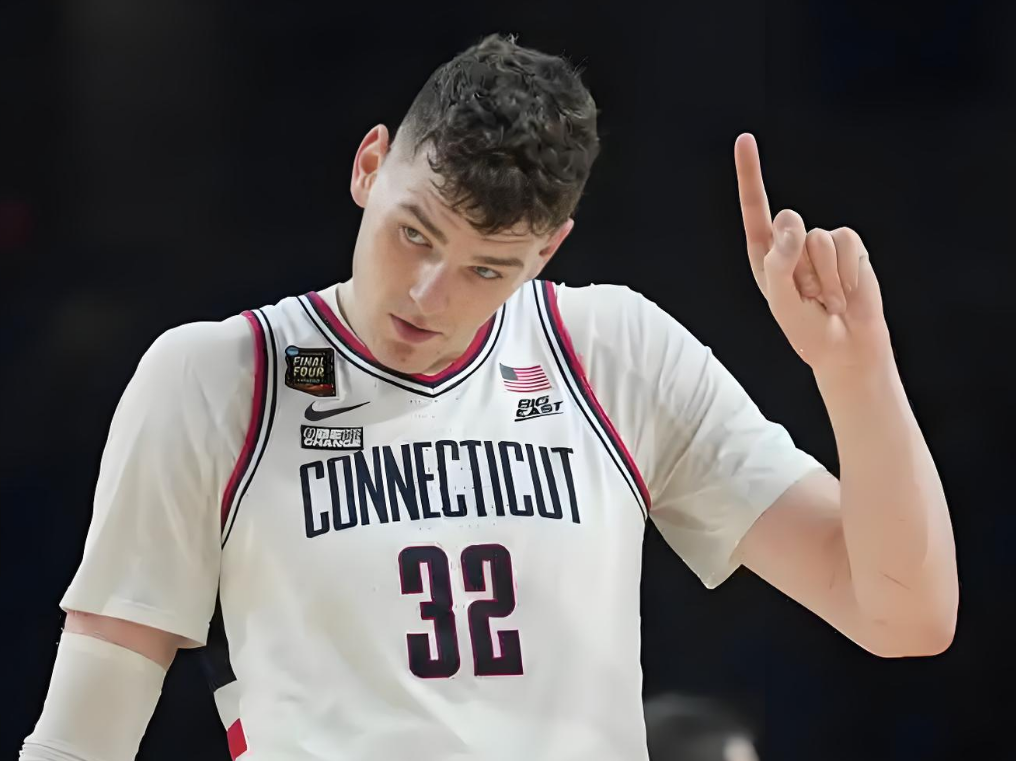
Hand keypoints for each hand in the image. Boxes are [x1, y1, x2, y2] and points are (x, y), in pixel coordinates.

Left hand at [734, 133, 893, 376]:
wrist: (846, 347)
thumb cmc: (806, 329)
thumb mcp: (781, 299)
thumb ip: (779, 260)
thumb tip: (790, 218)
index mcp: (765, 255)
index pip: (754, 209)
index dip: (751, 174)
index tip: (745, 140)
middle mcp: (790, 244)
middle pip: (788, 222)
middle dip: (798, 261)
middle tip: (808, 295)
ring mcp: (820, 244)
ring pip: (818, 237)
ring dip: (824, 274)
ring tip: (827, 297)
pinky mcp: (849, 247)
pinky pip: (846, 242)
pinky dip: (846, 270)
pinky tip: (846, 290)